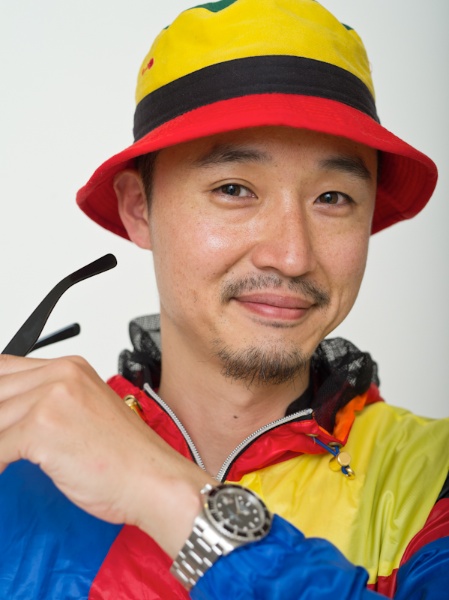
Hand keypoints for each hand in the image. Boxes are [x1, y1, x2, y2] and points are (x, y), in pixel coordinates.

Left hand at [0, 354, 212, 556]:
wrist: (154, 479)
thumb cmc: (126, 456)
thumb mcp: (85, 412)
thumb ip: (49, 403)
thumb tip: (9, 415)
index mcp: (71, 367)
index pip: (5, 369)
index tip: (1, 419)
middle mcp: (61, 375)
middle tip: (5, 443)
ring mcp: (52, 399)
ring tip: (5, 458)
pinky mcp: (42, 428)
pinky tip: (5, 471)